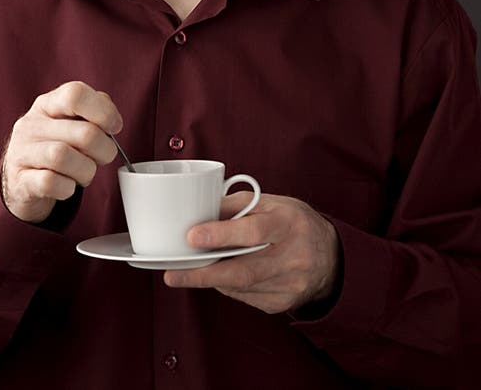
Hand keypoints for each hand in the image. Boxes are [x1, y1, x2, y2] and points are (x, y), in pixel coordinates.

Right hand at [0, 81, 122, 223]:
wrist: (19, 180)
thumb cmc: (54, 146)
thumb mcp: (69, 122)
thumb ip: (94, 112)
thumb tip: (112, 120)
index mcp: (47, 104)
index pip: (75, 94)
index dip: (103, 111)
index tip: (115, 127)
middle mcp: (31, 125)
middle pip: (84, 133)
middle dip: (104, 150)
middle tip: (102, 157)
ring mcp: (22, 153)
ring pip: (64, 157)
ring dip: (86, 171)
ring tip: (84, 173)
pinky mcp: (20, 181)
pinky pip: (50, 182)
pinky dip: (67, 188)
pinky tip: (67, 186)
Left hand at [163, 192, 340, 313]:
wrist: (331, 258)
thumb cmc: (294, 223)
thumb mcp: (273, 203)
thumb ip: (237, 205)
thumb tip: (201, 211)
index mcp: (289, 223)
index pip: (254, 231)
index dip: (221, 235)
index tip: (192, 237)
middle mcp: (293, 256)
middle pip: (244, 270)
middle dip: (204, 273)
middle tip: (173, 273)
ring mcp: (290, 285)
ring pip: (241, 286)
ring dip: (211, 279)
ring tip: (186, 272)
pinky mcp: (282, 303)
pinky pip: (246, 297)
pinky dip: (228, 286)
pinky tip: (220, 276)